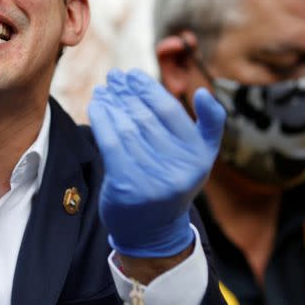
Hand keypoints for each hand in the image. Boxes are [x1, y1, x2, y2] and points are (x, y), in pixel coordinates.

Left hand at [88, 69, 224, 257]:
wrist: (153, 230)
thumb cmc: (172, 179)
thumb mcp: (199, 157)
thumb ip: (209, 125)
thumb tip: (205, 92)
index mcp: (200, 156)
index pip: (170, 111)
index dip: (148, 88)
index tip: (132, 74)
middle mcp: (180, 169)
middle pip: (145, 118)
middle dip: (126, 93)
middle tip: (114, 76)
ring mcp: (153, 180)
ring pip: (126, 129)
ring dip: (111, 103)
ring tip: (103, 89)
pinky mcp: (128, 187)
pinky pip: (110, 144)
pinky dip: (101, 120)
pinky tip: (95, 105)